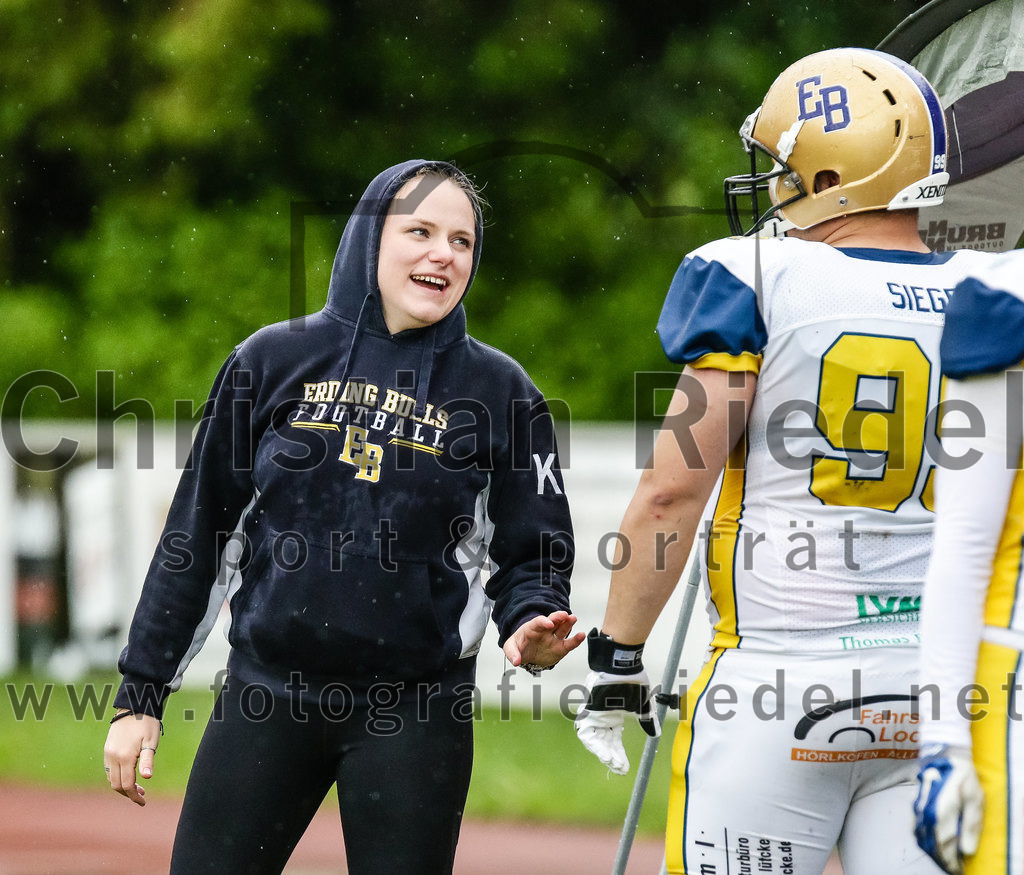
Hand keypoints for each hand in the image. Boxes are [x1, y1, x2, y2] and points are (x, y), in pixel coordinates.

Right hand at [103, 711, 161, 805]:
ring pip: (111, 778)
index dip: (134, 796)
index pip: (126, 785)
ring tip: (137, 786)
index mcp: (124, 757)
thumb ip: (147, 760)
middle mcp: (112, 757)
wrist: (134, 706)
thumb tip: (147, 778)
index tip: (143, 802)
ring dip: (121, 786)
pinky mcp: (107, 749)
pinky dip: (116, 777)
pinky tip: (128, 775)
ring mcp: (108, 753)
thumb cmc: (147, 723)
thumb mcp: (151, 742)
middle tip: (142, 795)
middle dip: (128, 793)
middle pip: (116, 785)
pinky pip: (108, 769)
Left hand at [503, 610, 584, 672]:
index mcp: (532, 627)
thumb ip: (512, 653)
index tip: (549, 624)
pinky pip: (569, 644)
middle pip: (553, 620)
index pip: (538, 622)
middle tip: (564, 615)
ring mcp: (553, 638)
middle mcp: (545, 630)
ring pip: (562, 628)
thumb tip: (516, 661)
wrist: (527, 653)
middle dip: (558, 617)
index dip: (544, 622)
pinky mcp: (560, 648)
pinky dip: (576, 640)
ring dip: (568, 623)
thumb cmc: (519, 646)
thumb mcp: (510, 647)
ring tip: (573, 618)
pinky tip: (582, 635)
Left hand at [574, 628, 658, 774]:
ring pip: (594, 740)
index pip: (613, 740)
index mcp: (612, 715)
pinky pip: (587, 734)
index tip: (625, 766)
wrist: (622, 665)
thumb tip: (655, 735)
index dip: (619, 754)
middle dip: (612, 757)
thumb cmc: (632, 682)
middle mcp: (601, 716)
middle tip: (621, 769)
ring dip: (603, 753)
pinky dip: (596, 745)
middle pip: (604, 743)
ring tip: (613, 764)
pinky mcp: (588, 711)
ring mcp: (593, 714)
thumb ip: (647, 721)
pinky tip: (605, 755)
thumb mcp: (642, 705)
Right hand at [914, 744, 983, 873]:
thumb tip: (967, 850)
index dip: (950, 862)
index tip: (958, 870)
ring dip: (932, 852)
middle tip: (952, 867)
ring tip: (944, 858)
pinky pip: (916, 829)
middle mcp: (925, 813)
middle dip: (941, 860)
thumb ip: (970, 825)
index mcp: (940, 812)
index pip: (943, 846)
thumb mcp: (975, 800)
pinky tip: (933, 843)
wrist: (944, 756)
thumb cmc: (963, 777)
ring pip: (921, 838)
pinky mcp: (916, 806)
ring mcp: (917, 809)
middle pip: (930, 845)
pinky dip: (925, 841)